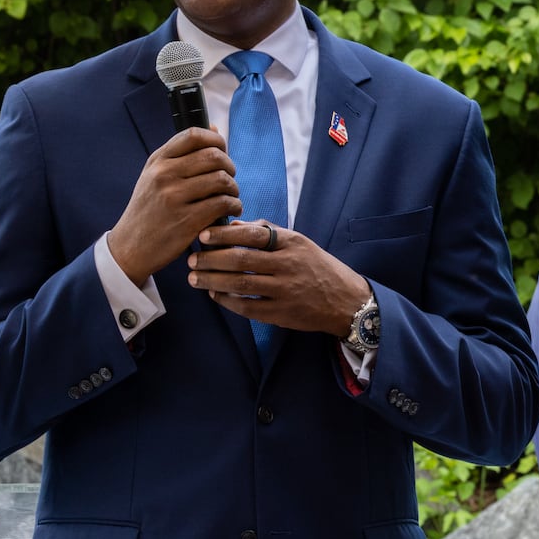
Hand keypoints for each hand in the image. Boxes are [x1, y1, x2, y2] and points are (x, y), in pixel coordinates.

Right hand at [107, 128, 239, 283]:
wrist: (131, 246)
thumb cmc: (150, 209)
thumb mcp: (155, 176)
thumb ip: (182, 154)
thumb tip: (213, 128)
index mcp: (158, 161)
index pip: (193, 135)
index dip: (216, 140)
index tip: (223, 152)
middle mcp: (164, 175)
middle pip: (214, 156)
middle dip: (230, 167)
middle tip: (229, 180)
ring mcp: (174, 198)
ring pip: (222, 180)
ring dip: (234, 189)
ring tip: (230, 196)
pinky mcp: (186, 221)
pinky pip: (223, 204)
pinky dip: (234, 206)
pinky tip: (230, 210)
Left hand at [187, 220, 370, 334]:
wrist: (346, 301)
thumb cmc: (319, 268)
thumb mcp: (300, 243)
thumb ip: (269, 232)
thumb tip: (233, 225)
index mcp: (293, 244)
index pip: (253, 234)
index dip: (224, 235)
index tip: (204, 236)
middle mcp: (289, 266)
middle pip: (242, 260)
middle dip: (211, 259)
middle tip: (192, 259)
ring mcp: (285, 291)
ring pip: (241, 284)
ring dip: (212, 280)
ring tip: (194, 278)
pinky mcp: (282, 313)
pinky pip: (248, 307)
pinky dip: (228, 301)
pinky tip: (215, 294)